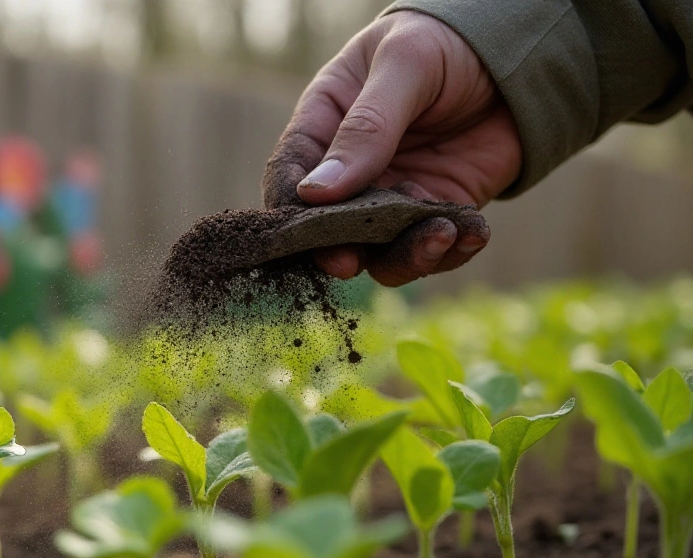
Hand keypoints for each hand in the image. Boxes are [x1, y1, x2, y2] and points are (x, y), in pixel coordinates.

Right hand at [263, 11, 521, 286]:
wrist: (519, 53)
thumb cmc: (446, 43)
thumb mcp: (405, 66)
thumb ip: (366, 127)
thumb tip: (317, 192)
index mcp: (325, 124)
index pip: (290, 174)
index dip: (289, 208)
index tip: (302, 230)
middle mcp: (352, 170)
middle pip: (328, 227)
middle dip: (339, 249)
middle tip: (350, 261)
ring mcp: (394, 196)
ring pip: (380, 250)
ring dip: (405, 256)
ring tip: (440, 235)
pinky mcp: (438, 211)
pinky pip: (435, 250)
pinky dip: (453, 251)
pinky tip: (474, 231)